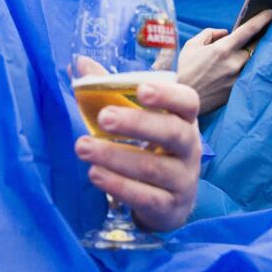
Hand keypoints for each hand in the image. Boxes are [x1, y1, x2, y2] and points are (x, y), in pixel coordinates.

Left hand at [74, 78, 200, 232]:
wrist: (168, 201)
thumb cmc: (150, 147)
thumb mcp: (137, 118)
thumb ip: (111, 90)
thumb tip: (80, 63)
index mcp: (184, 119)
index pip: (187, 102)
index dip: (167, 95)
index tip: (142, 90)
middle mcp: (190, 148)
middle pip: (172, 133)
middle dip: (136, 124)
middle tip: (103, 118)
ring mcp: (183, 180)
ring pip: (153, 168)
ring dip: (115, 156)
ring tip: (83, 147)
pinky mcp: (170, 208)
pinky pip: (146, 197)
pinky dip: (119, 185)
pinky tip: (95, 174)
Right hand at [176, 9, 271, 114]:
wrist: (183, 98)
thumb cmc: (184, 70)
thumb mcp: (192, 46)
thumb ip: (209, 34)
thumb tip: (225, 32)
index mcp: (222, 49)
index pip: (248, 30)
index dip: (262, 19)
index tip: (271, 12)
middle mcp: (234, 63)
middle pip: (256, 46)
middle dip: (261, 37)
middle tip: (266, 29)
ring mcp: (238, 78)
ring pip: (253, 61)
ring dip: (253, 53)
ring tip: (252, 47)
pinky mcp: (238, 90)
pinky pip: (247, 74)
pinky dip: (247, 67)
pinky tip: (242, 65)